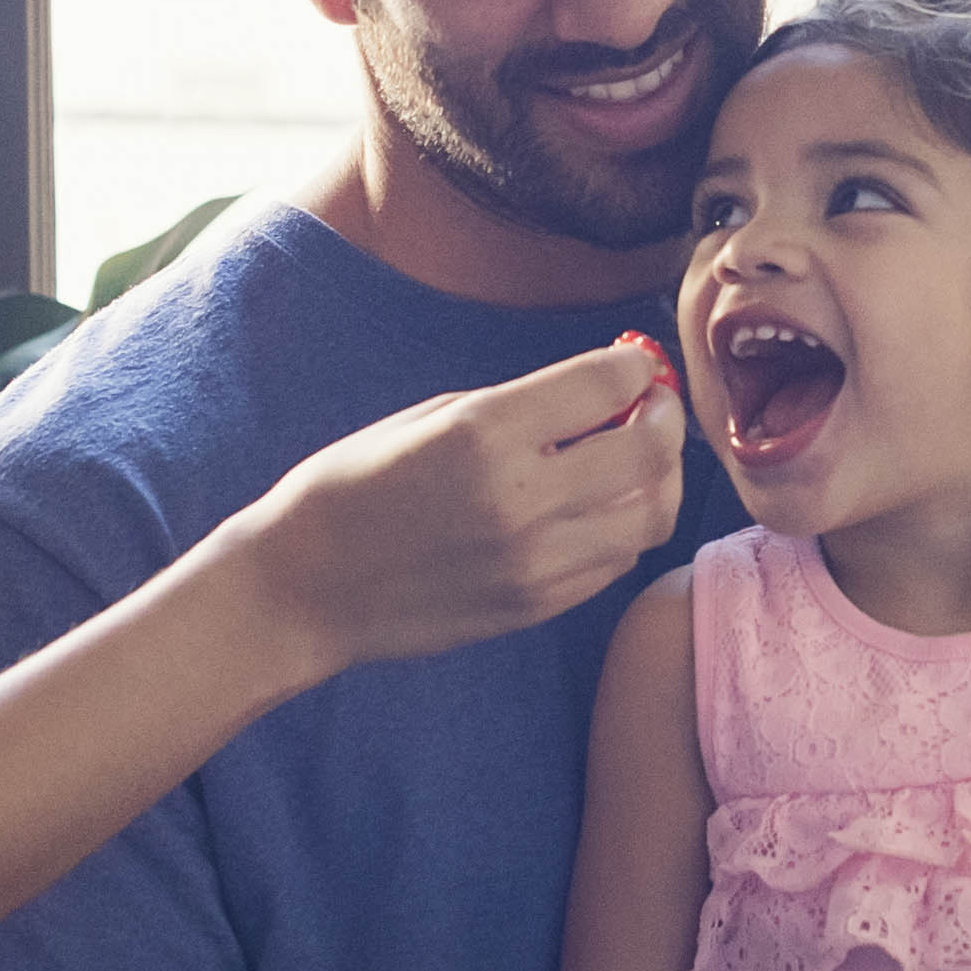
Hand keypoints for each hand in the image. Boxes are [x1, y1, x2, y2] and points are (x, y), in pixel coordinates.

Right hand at [228, 342, 685, 673]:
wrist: (305, 588)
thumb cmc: (355, 485)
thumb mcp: (431, 416)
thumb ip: (523, 403)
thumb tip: (603, 388)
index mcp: (484, 434)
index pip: (608, 385)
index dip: (635, 366)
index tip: (634, 363)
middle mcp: (519, 500)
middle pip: (650, 453)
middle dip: (665, 417)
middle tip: (653, 406)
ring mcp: (533, 564)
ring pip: (650, 515)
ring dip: (657, 478)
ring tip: (636, 457)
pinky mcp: (536, 607)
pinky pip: (616, 561)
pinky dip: (623, 527)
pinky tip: (598, 506)